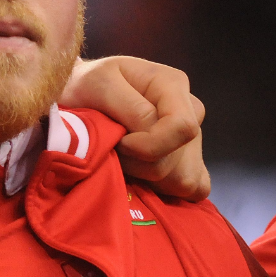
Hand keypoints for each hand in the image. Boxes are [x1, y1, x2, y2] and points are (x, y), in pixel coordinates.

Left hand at [61, 56, 210, 200]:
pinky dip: (168, 192)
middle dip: (141, 165)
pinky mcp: (188, 162)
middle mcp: (191, 112)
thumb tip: (152, 131)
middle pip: (181, 161)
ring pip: (185, 181)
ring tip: (124, 160)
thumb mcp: (100, 84)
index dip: (150, 146)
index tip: (119, 143)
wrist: (80, 96)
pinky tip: (144, 179)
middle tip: (114, 149)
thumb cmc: (86, 85)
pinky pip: (195, 189)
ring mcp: (193, 139)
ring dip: (148, 179)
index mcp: (174, 86)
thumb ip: (130, 106)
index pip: (183, 128)